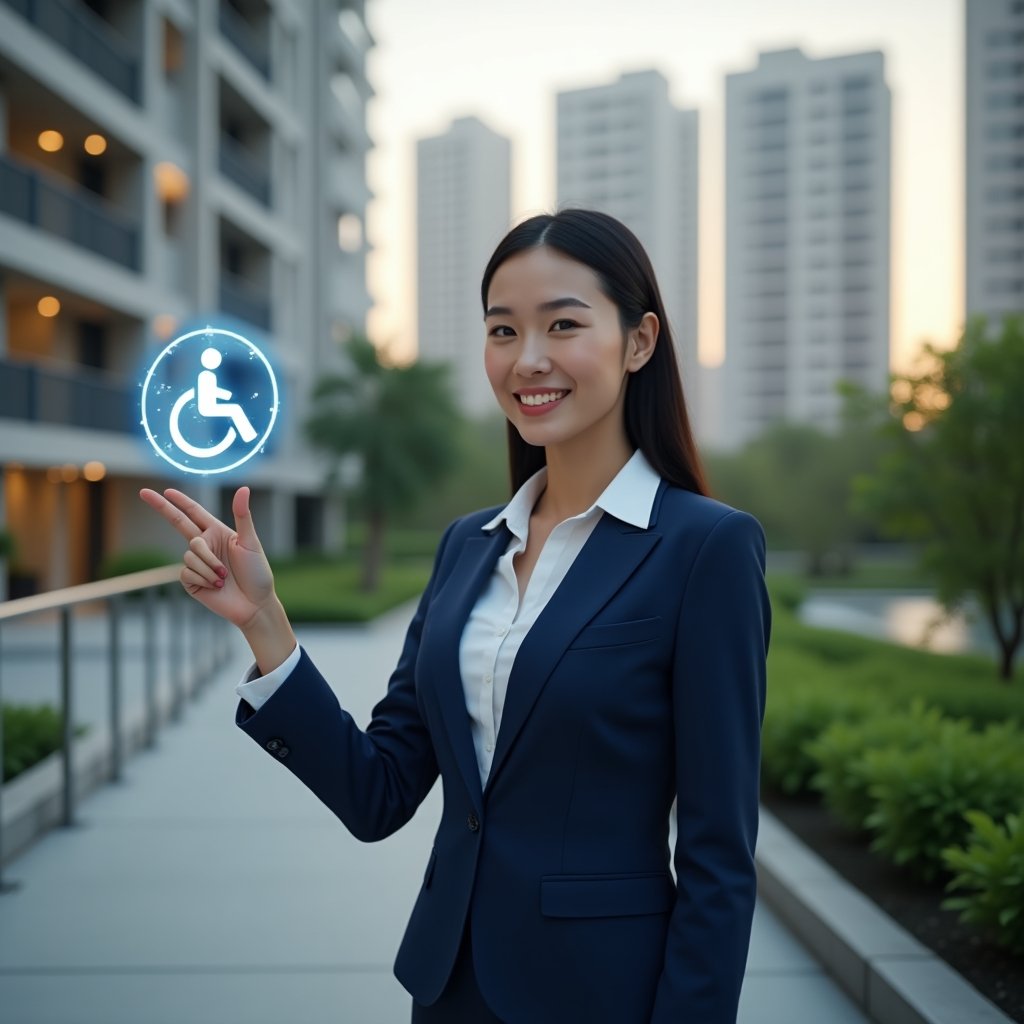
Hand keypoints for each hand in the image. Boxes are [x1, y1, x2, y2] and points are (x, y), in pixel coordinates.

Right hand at [138, 485, 275, 629]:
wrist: (254, 604)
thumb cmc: (258, 573)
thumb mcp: (250, 542)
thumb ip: (242, 515)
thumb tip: (243, 488)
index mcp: (218, 533)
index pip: (194, 512)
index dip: (180, 501)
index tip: (166, 490)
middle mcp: (205, 545)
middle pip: (178, 523)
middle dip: (162, 507)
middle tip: (143, 492)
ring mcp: (196, 563)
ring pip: (190, 554)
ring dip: (209, 566)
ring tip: (225, 577)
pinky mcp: (190, 581)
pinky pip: (187, 571)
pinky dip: (203, 578)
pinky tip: (216, 587)